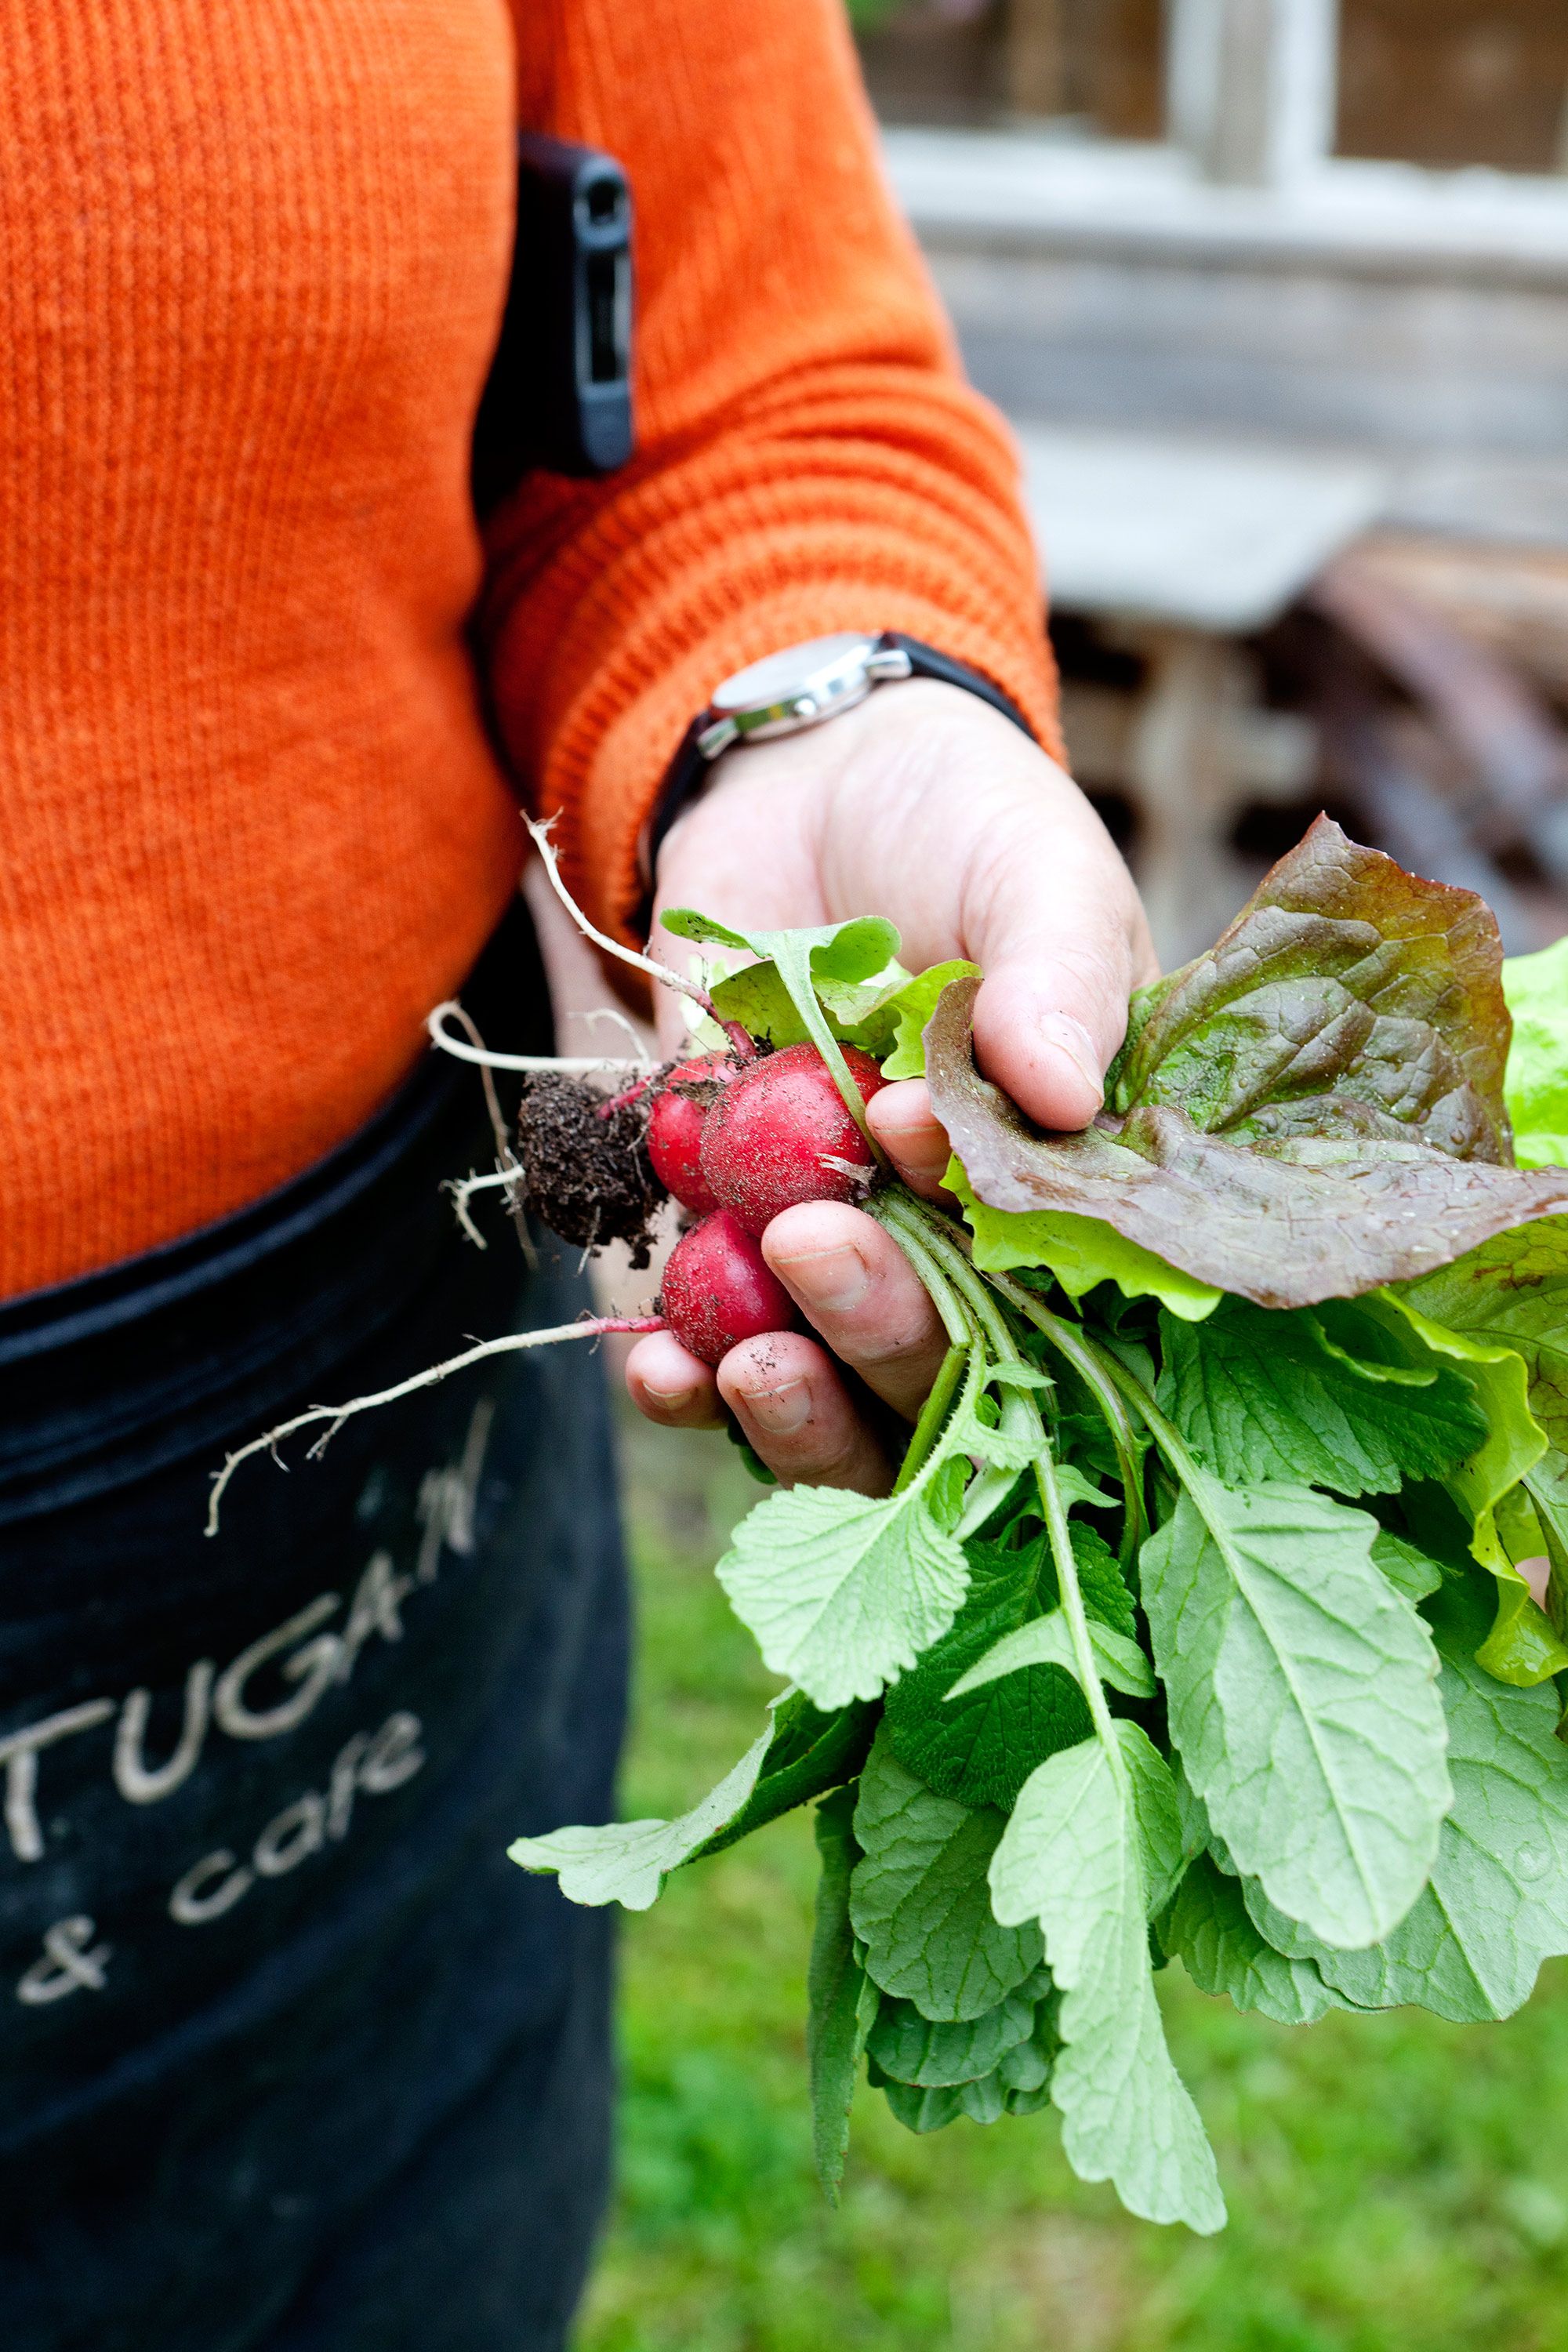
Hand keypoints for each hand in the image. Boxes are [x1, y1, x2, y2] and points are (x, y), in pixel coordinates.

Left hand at [624, 678, 1156, 1488]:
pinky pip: (721, 1336)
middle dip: (879, 1326)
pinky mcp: (738, 1228)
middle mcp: (971, 1238)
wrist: (809, 775)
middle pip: (951, 1358)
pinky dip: (688, 1370)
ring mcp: (854, 1240)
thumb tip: (1064, 1093)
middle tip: (813, 1246)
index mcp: (1074, 1178)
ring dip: (790, 1394)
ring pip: (838, 1380)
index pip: (1072, 1282)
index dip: (1010, 1267)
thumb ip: (1056, 977)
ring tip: (738, 1361)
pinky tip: (661, 1372)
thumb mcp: (1036, 874)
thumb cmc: (964, 821)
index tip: (915, 1145)